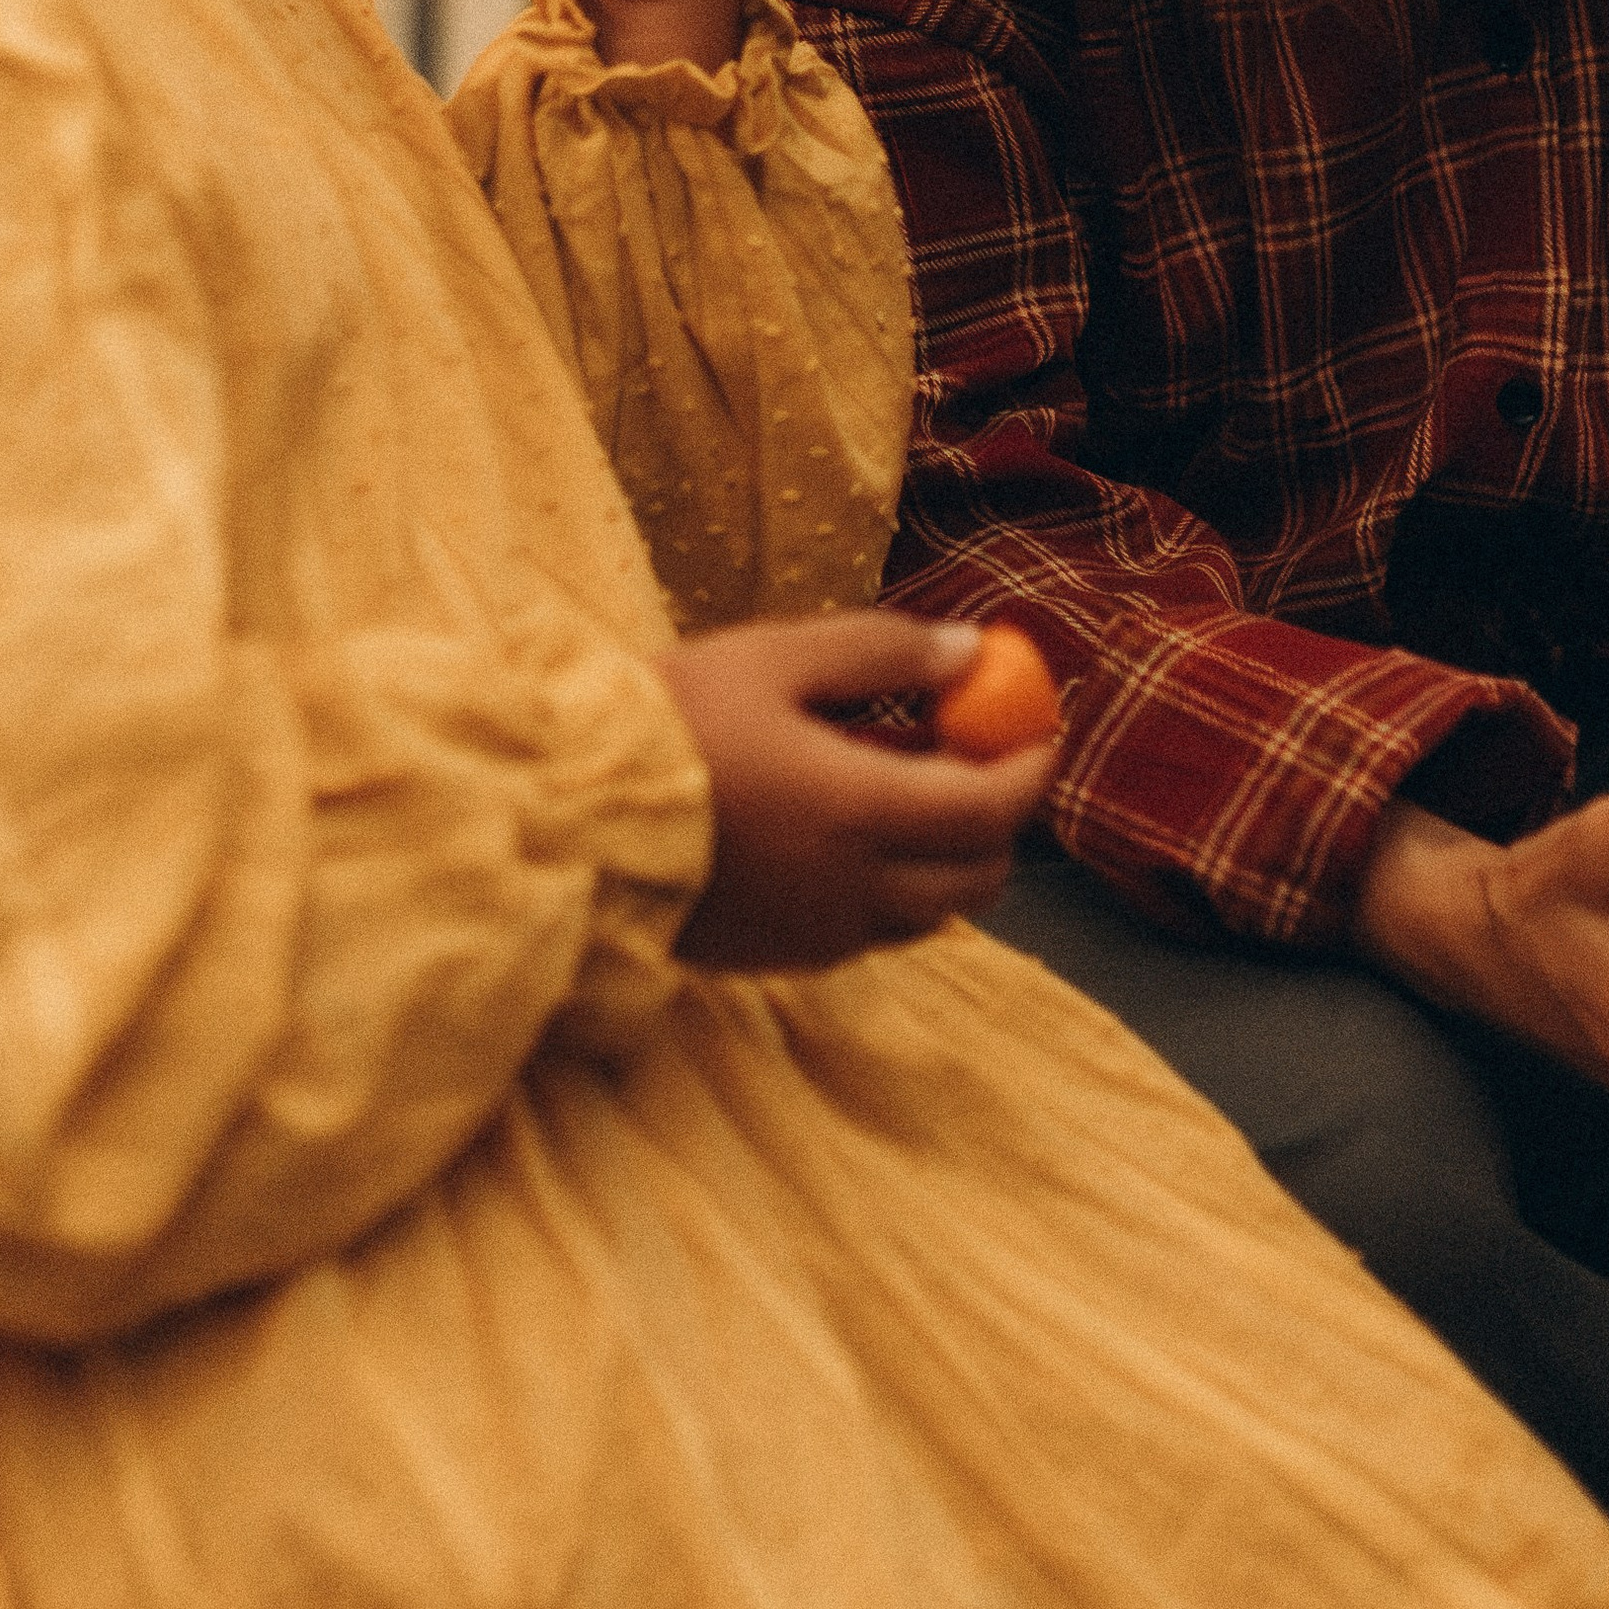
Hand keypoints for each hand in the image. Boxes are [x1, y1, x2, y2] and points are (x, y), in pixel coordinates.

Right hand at [658, 612, 1059, 974]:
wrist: (567, 820)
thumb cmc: (668, 724)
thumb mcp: (775, 657)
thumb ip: (884, 654)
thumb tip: (972, 652)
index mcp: (861, 813)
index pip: (993, 808)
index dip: (1031, 767)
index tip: (1041, 727)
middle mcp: (855, 890)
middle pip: (978, 875)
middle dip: (997, 818)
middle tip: (975, 757)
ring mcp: (820, 934)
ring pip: (931, 911)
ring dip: (947, 857)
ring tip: (906, 788)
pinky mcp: (784, 956)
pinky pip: (874, 930)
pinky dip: (894, 887)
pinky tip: (848, 833)